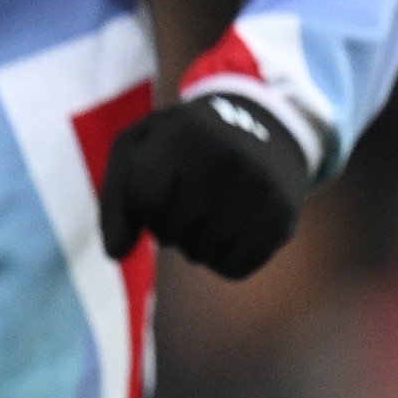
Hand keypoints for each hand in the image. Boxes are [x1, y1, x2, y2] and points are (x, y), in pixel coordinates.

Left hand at [98, 91, 309, 278]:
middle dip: (163, 224)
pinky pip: (233, 269)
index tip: (149, 188)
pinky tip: (226, 229)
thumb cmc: (181, 144)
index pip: (142, 198)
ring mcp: (260, 189)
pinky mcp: (283, 218)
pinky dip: (220, 258)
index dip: (137, 205)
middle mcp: (228, 159)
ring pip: (198, 254)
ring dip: (190, 243)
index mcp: (184, 133)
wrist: (262, 128)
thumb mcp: (137, 149)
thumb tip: (115, 254)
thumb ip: (115, 201)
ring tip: (203, 211)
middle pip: (168, 231)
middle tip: (180, 199)